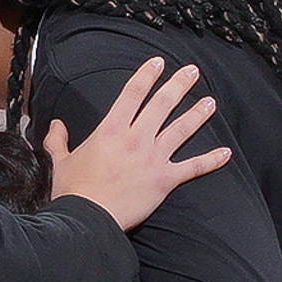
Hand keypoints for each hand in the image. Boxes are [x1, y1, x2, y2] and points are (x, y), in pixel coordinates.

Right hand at [44, 56, 230, 228]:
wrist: (88, 218)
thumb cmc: (73, 191)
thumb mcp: (61, 162)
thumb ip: (59, 141)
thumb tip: (55, 126)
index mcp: (111, 130)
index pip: (132, 94)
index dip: (147, 76)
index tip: (158, 63)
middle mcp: (136, 138)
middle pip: (162, 104)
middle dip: (179, 85)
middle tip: (193, 71)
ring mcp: (153, 158)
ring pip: (182, 129)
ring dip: (198, 114)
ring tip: (210, 101)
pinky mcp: (164, 179)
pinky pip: (192, 167)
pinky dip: (210, 160)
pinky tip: (225, 153)